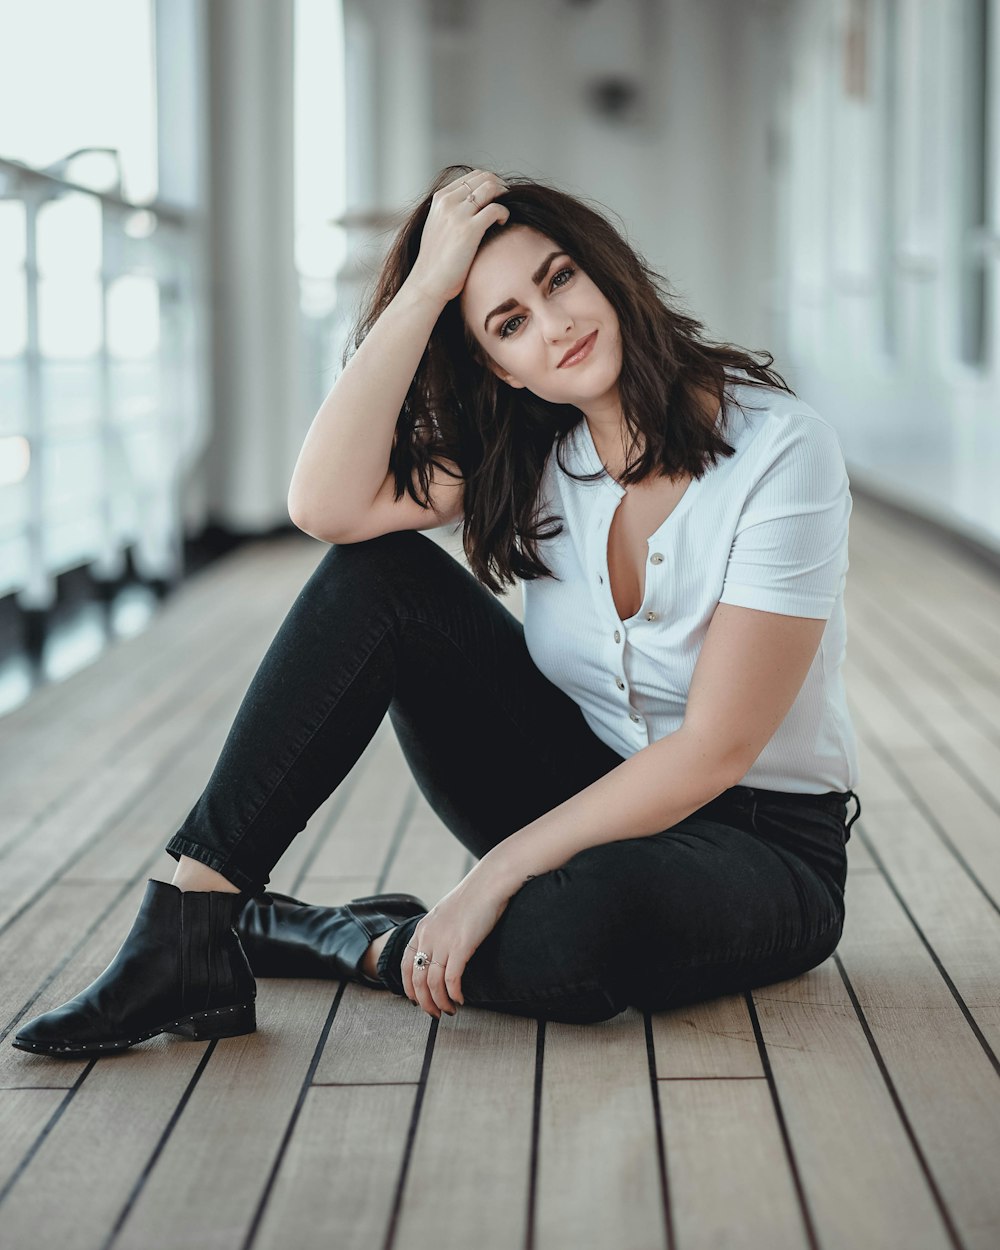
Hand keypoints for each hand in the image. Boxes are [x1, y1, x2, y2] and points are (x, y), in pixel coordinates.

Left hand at [401, 860, 513, 1017]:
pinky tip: (460, 999)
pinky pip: (451, 979)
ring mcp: (443, 941)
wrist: (490, 882)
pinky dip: (453, 993)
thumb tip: (442, 948)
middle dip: (424, 1002)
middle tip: (434, 1014)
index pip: (406, 964)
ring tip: (448, 1011)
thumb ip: (439, 929)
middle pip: (417, 979)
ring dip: (440, 1002)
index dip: (408, 987)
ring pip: (432, 983)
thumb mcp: (447, 912)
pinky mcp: (461, 946)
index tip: (417, 1000)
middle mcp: (428, 936)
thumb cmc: (474, 895)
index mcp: (423, 928)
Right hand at [407, 169, 510, 305]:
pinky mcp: (470, 229)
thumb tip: (472, 206)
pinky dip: (504, 213)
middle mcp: (448, 201)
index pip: (472, 176)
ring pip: (491, 188)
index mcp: (440, 198)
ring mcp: (458, 214)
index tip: (497, 196)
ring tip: (504, 213)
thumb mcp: (438, 227)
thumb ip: (450, 212)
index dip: (490, 182)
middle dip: (500, 187)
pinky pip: (496, 208)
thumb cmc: (436, 261)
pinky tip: (503, 223)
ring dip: (504, 196)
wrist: (428, 283)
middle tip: (507, 202)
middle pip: (484, 177)